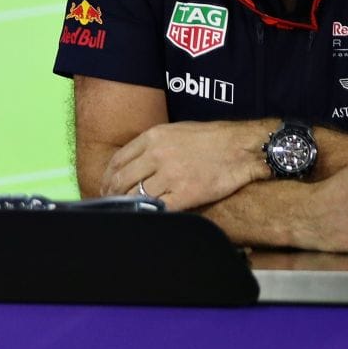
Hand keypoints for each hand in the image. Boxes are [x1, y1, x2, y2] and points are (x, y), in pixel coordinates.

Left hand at [103, 120, 269, 209]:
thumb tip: (134, 162)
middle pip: (122, 179)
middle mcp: (157, 155)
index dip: (107, 177)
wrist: (242, 147)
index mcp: (152, 137)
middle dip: (112, 194)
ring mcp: (171, 175)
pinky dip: (150, 214)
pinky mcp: (186, 193)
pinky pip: (159, 208)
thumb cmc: (212, 139)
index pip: (117, 160)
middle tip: (109, 204)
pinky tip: (147, 217)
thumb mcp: (175, 131)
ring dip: (129, 206)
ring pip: (137, 195)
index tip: (105, 187)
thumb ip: (152, 145)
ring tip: (127, 212)